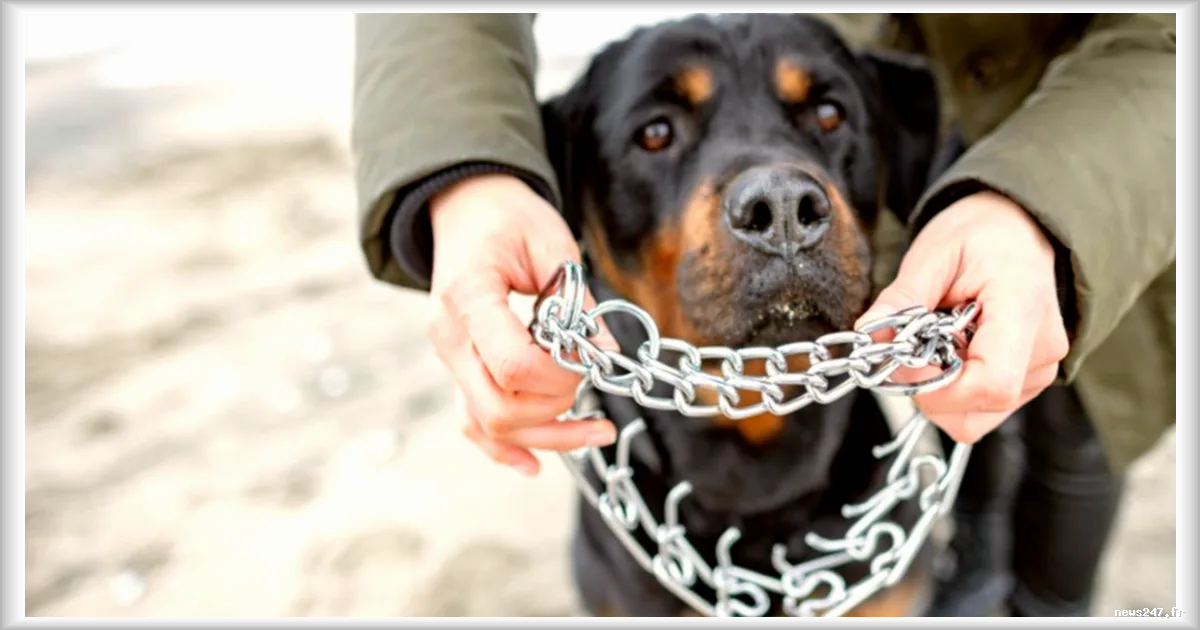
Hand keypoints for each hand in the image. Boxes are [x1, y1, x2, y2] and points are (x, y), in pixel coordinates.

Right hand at [426, 174, 618, 475]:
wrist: (464, 205)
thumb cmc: (508, 216)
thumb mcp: (552, 243)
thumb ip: (577, 303)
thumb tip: (608, 356)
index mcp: (469, 297)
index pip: (512, 365)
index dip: (560, 375)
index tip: (589, 360)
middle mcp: (448, 334)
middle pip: (497, 408)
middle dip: (555, 409)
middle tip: (591, 387)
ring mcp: (448, 355)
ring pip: (487, 424)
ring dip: (544, 435)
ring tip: (596, 431)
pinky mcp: (458, 366)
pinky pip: (473, 422)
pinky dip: (503, 447)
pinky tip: (535, 463)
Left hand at [856, 190, 1070, 443]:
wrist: (1020, 229)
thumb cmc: (982, 236)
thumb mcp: (934, 254)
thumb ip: (903, 298)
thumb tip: (868, 332)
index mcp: (1024, 310)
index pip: (991, 384)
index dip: (937, 388)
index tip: (905, 360)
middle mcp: (1042, 351)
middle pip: (977, 411)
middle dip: (927, 391)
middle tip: (910, 347)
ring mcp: (1039, 371)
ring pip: (975, 419)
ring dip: (938, 393)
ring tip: (934, 344)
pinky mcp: (1028, 381)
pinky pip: (981, 409)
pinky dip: (953, 391)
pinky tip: (950, 352)